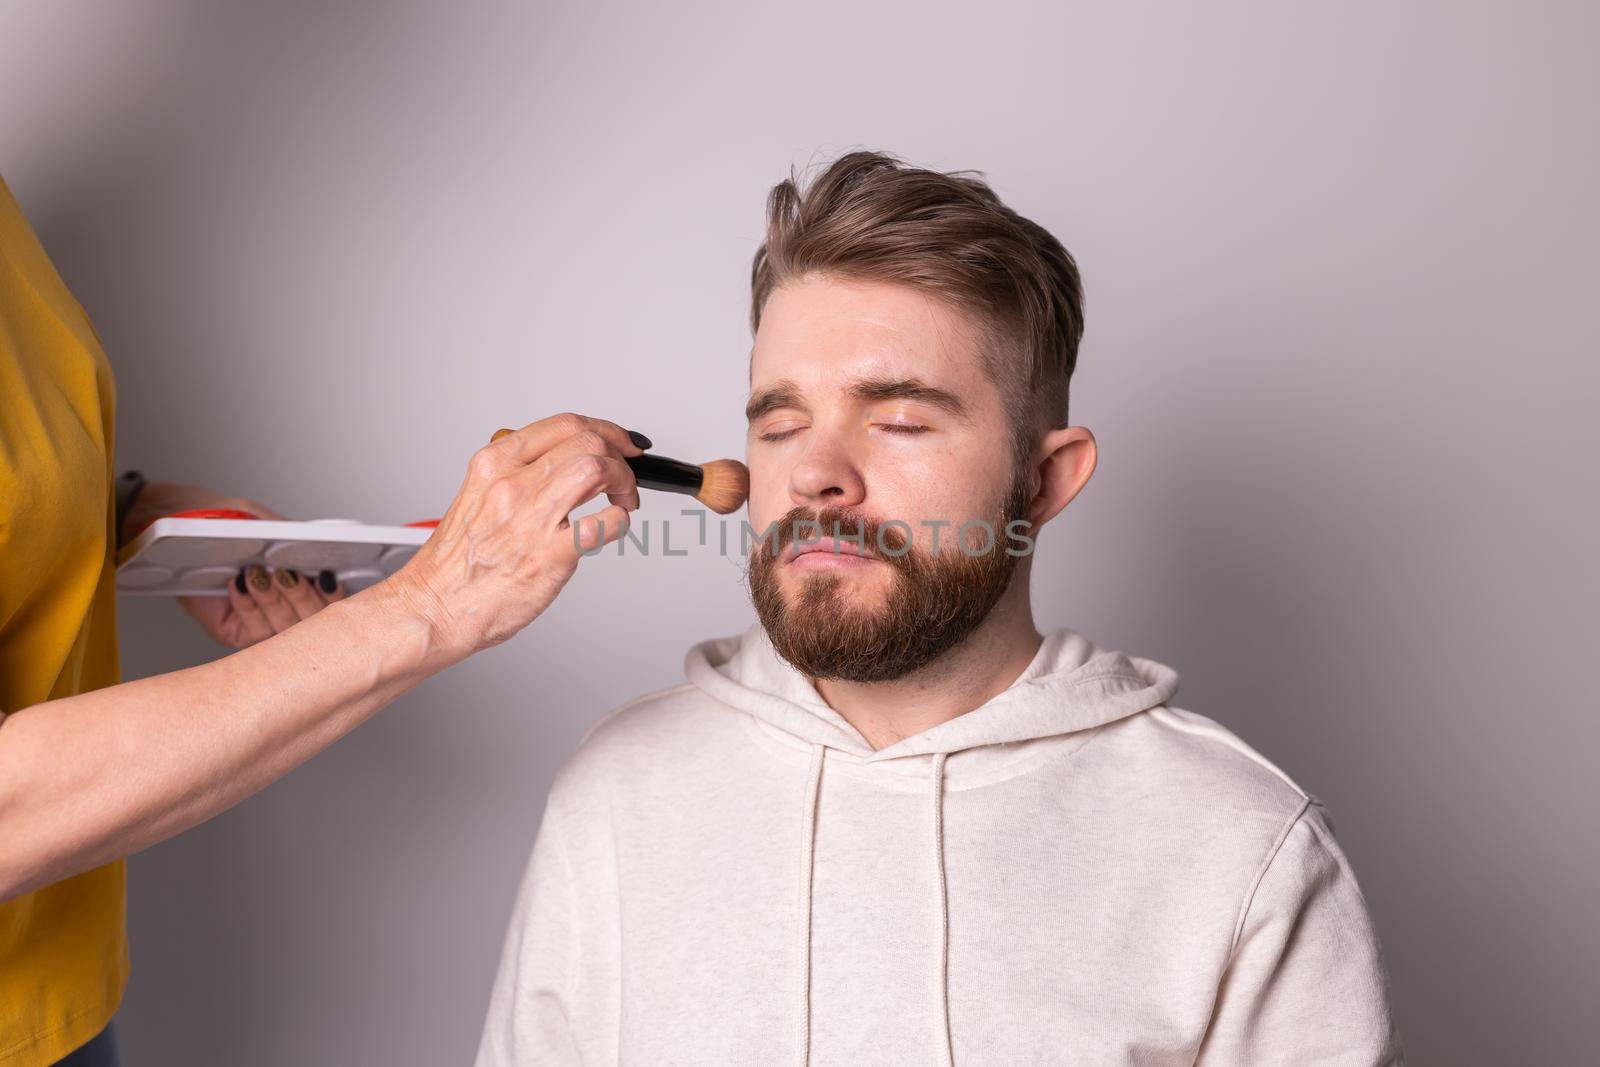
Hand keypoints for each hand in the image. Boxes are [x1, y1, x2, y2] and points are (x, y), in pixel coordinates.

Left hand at [122, 481, 345, 648]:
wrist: (161, 521)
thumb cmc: (209, 516)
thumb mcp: (255, 515)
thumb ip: (287, 532)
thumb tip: (317, 547)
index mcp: (304, 576)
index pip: (336, 598)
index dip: (339, 594)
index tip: (329, 577)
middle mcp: (287, 603)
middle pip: (314, 620)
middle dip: (302, 596)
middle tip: (288, 572)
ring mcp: (261, 621)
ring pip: (284, 628)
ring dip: (273, 599)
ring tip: (259, 573)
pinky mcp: (233, 631)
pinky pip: (251, 631)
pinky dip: (247, 606)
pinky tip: (238, 583)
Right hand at [384, 413, 644, 657]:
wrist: (434, 607)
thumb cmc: (456, 564)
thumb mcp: (478, 496)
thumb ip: (517, 476)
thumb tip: (563, 465)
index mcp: (494, 464)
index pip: (563, 425)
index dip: (605, 429)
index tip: (620, 442)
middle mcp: (511, 484)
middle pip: (587, 441)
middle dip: (619, 456)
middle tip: (623, 478)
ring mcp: (530, 518)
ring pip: (596, 469)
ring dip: (623, 482)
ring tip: (623, 500)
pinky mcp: (548, 555)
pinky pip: (602, 524)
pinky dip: (619, 521)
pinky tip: (613, 527)